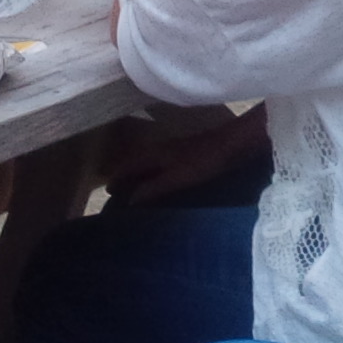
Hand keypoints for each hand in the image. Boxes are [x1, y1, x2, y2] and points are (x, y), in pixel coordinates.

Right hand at [104, 108, 269, 206]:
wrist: (235, 142)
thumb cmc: (206, 160)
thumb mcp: (177, 177)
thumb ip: (154, 188)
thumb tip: (130, 201)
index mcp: (156, 152)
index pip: (129, 163)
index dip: (117, 175)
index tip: (106, 189)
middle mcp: (162, 147)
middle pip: (137, 159)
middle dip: (125, 172)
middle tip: (116, 190)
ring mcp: (177, 147)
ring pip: (150, 159)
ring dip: (139, 171)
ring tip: (134, 186)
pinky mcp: (189, 151)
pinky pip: (162, 160)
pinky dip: (154, 169)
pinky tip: (161, 178)